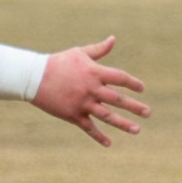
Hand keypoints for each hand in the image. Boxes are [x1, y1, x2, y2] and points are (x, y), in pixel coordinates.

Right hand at [31, 37, 147, 146]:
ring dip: (123, 124)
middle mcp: (91, 89)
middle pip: (118, 100)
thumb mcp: (79, 53)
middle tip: (148, 113)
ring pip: (107, 116)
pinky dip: (98, 136)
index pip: (120, 78)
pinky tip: (109, 143)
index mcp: (94, 72)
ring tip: (137, 130)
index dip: (132, 83)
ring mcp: (82, 104)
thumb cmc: (58, 63)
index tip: (141, 89)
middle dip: (134, 107)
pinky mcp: (73, 115)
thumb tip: (113, 39)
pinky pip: (89, 128)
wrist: (34, 78)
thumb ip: (98, 49)